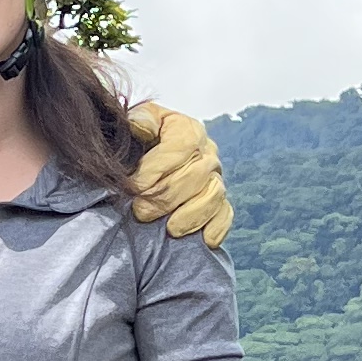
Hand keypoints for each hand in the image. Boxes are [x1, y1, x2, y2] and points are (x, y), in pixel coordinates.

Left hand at [127, 99, 232, 247]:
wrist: (144, 159)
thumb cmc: (139, 141)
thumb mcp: (136, 123)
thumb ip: (140, 121)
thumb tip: (141, 128)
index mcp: (188, 130)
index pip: (182, 147)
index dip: (158, 168)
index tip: (135, 185)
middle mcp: (207, 154)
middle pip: (196, 175)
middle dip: (166, 197)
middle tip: (141, 212)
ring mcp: (216, 179)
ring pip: (213, 196)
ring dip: (191, 215)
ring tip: (169, 229)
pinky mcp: (219, 203)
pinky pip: (225, 214)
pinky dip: (217, 227)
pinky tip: (204, 240)